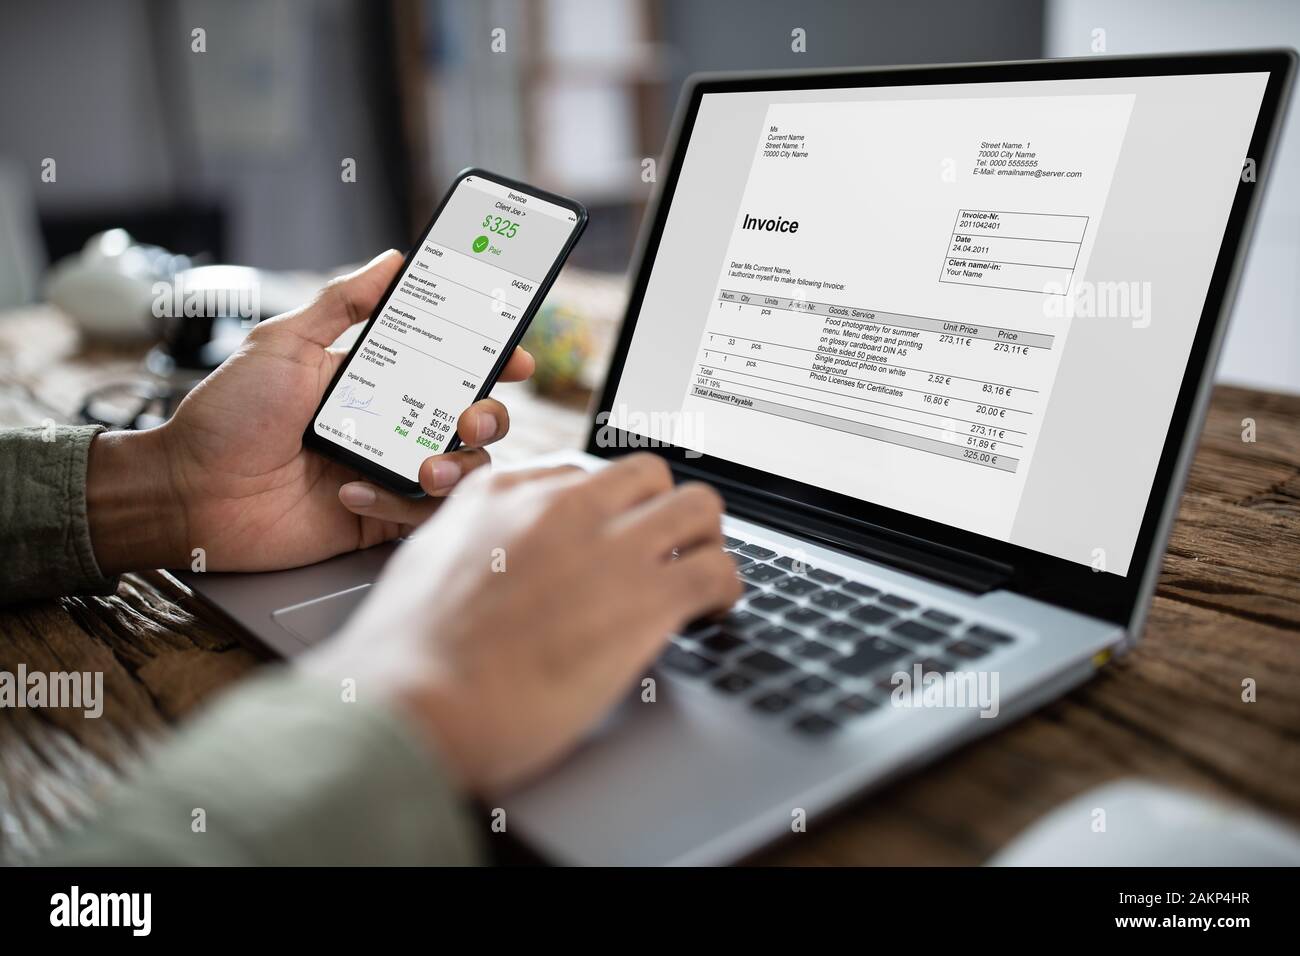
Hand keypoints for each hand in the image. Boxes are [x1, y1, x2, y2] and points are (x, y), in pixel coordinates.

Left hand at [87, 251, 534, 573]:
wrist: (189, 493)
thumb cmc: (225, 417)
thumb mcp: (282, 344)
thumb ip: (342, 302)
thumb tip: (392, 259)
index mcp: (373, 378)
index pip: (450, 364)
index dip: (490, 360)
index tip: (514, 357)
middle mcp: (388, 423)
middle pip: (472, 418)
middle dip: (488, 416)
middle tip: (470, 417)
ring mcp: (386, 470)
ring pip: (462, 469)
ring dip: (455, 466)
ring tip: (422, 468)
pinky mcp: (378, 516)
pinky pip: (423, 516)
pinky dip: (399, 505)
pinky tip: (352, 492)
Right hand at [301, 454, 740, 792]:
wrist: (416, 707)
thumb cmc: (407, 659)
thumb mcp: (425, 568)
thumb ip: (470, 544)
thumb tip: (498, 556)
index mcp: (503, 495)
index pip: (583, 476)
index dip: (607, 514)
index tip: (612, 538)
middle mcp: (562, 508)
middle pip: (650, 475)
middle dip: (663, 512)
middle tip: (663, 552)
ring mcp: (609, 548)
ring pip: (700, 507)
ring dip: (704, 541)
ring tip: (696, 576)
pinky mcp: (648, 600)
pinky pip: (719, 570)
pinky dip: (725, 589)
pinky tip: (710, 610)